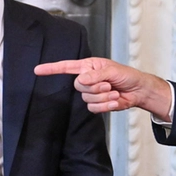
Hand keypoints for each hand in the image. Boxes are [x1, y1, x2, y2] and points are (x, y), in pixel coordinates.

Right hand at [35, 57, 173, 121]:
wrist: (138, 91)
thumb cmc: (127, 76)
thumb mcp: (112, 71)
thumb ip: (95, 75)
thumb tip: (81, 80)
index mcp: (88, 67)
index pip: (66, 67)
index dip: (51, 69)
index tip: (37, 70)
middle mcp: (87, 79)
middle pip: (78, 86)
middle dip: (95, 87)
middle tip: (108, 84)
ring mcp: (91, 93)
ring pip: (86, 98)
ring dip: (103, 97)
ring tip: (113, 92)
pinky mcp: (97, 105)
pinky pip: (93, 108)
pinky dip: (105, 106)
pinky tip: (115, 101)